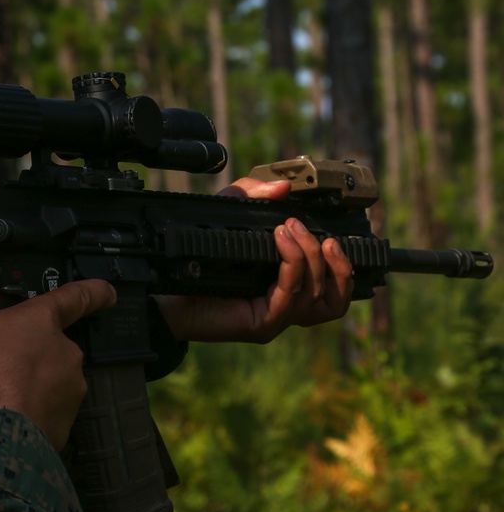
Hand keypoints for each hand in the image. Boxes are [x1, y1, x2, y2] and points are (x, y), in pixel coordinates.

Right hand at [0, 279, 116, 449]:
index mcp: (42, 321)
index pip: (78, 296)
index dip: (95, 291)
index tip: (108, 292)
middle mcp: (66, 351)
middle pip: (54, 348)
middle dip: (32, 357)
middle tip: (3, 367)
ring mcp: (70, 387)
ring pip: (53, 383)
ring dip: (33, 387)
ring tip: (1, 396)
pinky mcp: (67, 420)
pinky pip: (50, 413)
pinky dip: (33, 414)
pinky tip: (9, 418)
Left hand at [156, 177, 353, 343]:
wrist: (166, 288)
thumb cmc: (200, 255)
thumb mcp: (228, 213)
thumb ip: (254, 194)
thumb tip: (283, 187)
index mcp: (290, 285)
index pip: (335, 285)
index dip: (345, 262)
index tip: (339, 231)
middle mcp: (289, 304)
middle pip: (335, 295)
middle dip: (331, 258)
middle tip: (302, 225)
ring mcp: (278, 317)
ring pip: (318, 296)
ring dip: (311, 256)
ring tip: (291, 229)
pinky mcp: (263, 324)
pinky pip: (290, 297)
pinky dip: (291, 266)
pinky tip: (280, 241)